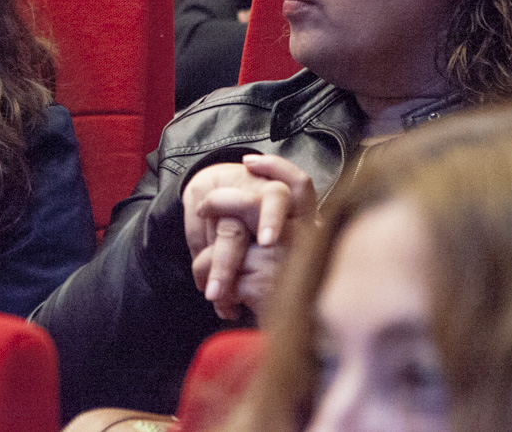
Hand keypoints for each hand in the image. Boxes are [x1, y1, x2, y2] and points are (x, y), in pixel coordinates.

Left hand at [182, 154, 315, 319]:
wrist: (304, 349)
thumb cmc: (292, 307)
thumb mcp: (290, 269)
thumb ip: (277, 241)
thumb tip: (240, 218)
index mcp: (309, 232)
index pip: (301, 186)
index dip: (277, 168)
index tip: (249, 162)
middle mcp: (300, 240)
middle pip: (250, 201)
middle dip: (220, 200)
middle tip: (202, 206)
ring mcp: (280, 259)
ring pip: (225, 242)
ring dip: (208, 266)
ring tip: (212, 289)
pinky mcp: (260, 284)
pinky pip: (218, 276)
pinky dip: (218, 296)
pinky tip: (226, 310)